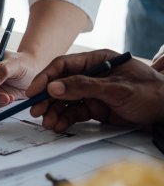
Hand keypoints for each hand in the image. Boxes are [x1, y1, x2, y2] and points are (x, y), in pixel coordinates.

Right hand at [27, 49, 163, 132]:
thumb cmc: (151, 93)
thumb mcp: (116, 88)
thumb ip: (84, 87)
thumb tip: (55, 87)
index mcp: (97, 60)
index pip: (63, 66)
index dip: (46, 77)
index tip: (34, 91)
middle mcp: (91, 74)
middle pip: (60, 84)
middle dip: (47, 98)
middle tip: (36, 111)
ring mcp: (92, 92)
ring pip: (65, 100)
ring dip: (54, 111)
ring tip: (48, 123)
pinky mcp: (95, 108)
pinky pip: (74, 112)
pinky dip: (64, 119)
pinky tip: (58, 125)